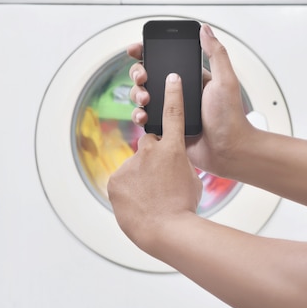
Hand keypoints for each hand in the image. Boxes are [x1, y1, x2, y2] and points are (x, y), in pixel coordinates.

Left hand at [107, 73, 202, 256]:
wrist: (166, 231)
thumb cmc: (184, 206)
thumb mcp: (191, 179)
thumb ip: (179, 164)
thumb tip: (171, 164)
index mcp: (173, 148)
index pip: (174, 113)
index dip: (172, 93)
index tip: (171, 76)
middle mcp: (150, 151)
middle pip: (150, 145)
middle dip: (154, 158)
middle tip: (161, 181)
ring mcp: (131, 164)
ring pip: (135, 167)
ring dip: (141, 179)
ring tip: (151, 200)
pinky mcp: (115, 179)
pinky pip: (122, 181)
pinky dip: (129, 190)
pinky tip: (137, 204)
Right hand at [128, 24, 253, 178]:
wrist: (229, 151)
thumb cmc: (231, 117)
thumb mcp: (225, 80)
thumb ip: (216, 53)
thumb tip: (205, 29)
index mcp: (190, 77)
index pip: (164, 59)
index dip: (146, 52)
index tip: (136, 49)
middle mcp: (177, 92)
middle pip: (147, 75)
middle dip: (138, 73)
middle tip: (143, 76)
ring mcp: (169, 110)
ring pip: (141, 96)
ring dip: (137, 94)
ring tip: (146, 99)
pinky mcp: (164, 128)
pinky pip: (144, 119)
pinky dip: (138, 116)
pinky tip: (143, 117)